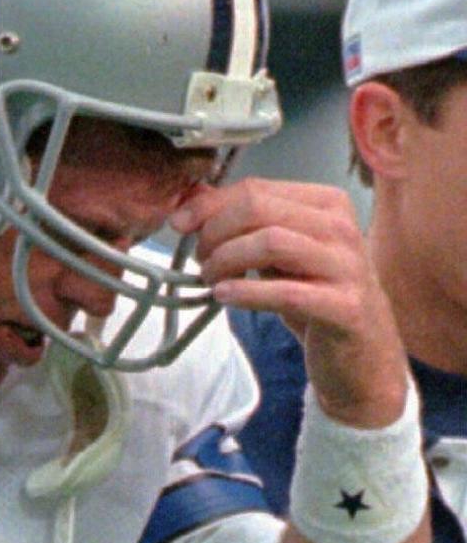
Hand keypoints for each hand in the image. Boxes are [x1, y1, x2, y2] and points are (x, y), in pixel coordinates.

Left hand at [169, 178, 408, 427]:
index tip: (179, 224)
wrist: (362, 353)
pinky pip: (287, 291)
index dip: (209, 206)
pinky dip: (246, 292)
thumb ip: (242, 223)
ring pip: (271, 242)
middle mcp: (341, 227)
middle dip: (215, 232)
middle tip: (200, 259)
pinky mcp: (345, 307)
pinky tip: (224, 296)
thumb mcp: (278, 254)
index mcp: (326, 204)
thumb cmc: (315, 296)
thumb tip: (193, 197)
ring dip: (227, 260)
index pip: (256, 190)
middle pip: (259, 209)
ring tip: (211, 280)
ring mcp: (347, 266)